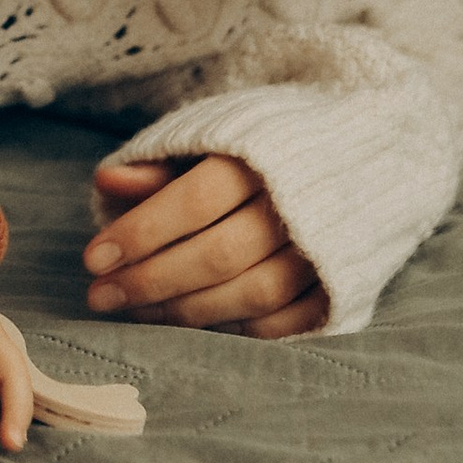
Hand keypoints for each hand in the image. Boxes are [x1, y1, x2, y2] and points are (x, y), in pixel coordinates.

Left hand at [83, 154, 327, 337]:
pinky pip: (286, 322)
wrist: (370, 150)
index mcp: (265, 154)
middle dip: (151, 280)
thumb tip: (106, 182)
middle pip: (219, 255)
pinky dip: (237, 329)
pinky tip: (194, 324)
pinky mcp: (344, 285)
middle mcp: (300, 204)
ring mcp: (327, 249)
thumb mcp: (217, 133)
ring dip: (186, 312)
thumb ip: (164, 163)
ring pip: (252, 294)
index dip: (141, 232)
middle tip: (100, 297)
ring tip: (136, 312)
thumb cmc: (270, 143)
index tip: (92, 259)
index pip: (195, 200)